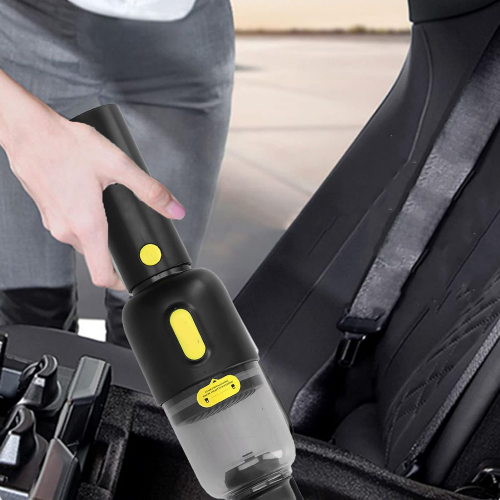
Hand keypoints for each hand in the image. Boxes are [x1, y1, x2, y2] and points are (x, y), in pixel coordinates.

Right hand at [0, 73, 184, 289]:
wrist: (28, 131)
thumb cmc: (66, 145)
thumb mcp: (118, 165)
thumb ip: (150, 190)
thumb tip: (175, 209)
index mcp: (86, 226)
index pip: (101, 275)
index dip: (120, 282)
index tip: (133, 275)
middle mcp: (66, 230)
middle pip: (96, 255)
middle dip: (114, 248)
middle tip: (130, 231)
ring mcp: (52, 222)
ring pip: (82, 239)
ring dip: (99, 231)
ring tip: (111, 207)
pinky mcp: (46, 211)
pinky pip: (69, 225)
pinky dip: (84, 219)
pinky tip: (91, 196)